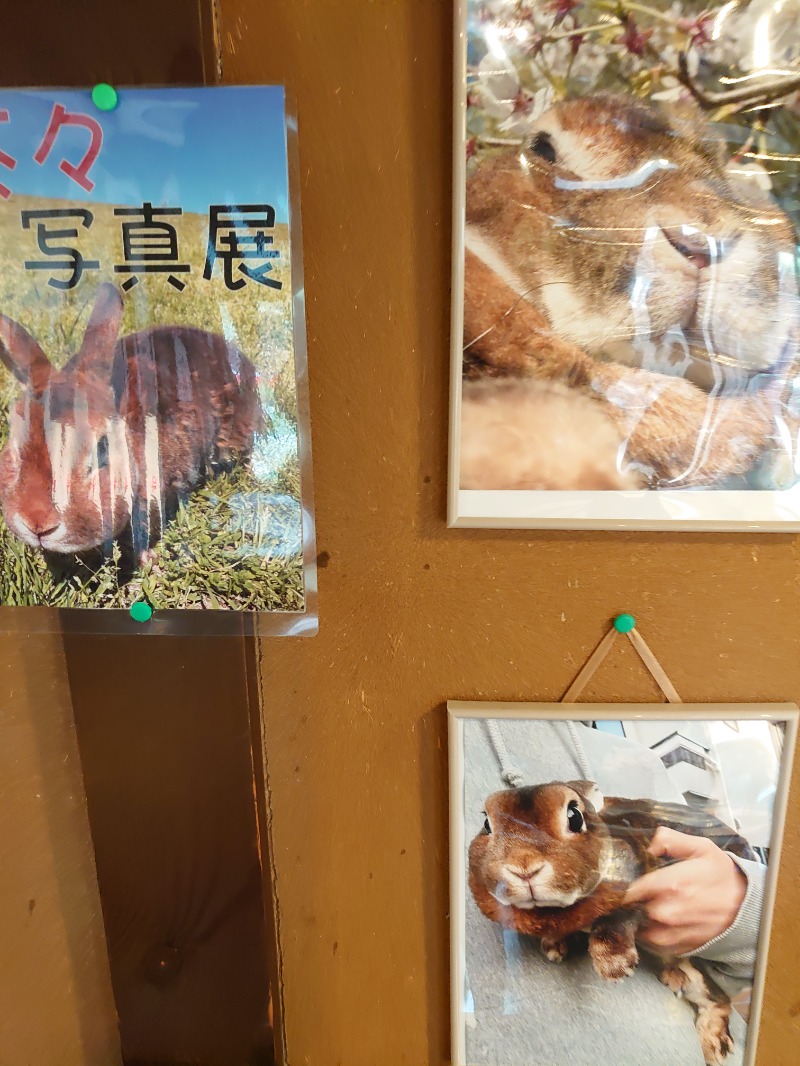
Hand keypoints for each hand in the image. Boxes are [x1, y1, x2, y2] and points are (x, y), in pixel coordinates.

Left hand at [623, 827, 746, 954]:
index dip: (622, 886)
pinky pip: (654, 944)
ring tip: (642, 909)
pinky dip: (651, 936)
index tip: (618, 882)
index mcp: (671, 884)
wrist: (746, 907)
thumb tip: (649, 846)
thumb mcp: (701, 847)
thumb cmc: (721, 874)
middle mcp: (669, 912)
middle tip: (633, 894)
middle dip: (631, 902)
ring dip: (639, 920)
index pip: (631, 889)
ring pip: (641, 929)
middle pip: (634, 908)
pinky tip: (654, 924)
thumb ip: (671, 840)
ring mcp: (674, 932)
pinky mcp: (680, 947)